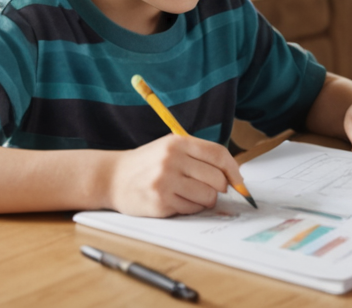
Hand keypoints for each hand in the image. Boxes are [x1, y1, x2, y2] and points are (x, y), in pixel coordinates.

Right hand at [104, 135, 247, 216]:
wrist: (112, 177)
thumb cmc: (148, 163)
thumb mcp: (171, 148)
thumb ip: (199, 157)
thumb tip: (234, 176)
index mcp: (178, 142)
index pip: (218, 155)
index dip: (234, 171)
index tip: (240, 182)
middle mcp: (171, 160)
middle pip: (216, 179)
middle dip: (219, 188)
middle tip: (210, 190)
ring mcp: (165, 182)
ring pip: (207, 197)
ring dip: (205, 200)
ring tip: (190, 195)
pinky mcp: (160, 202)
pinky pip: (191, 210)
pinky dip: (190, 208)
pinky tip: (176, 201)